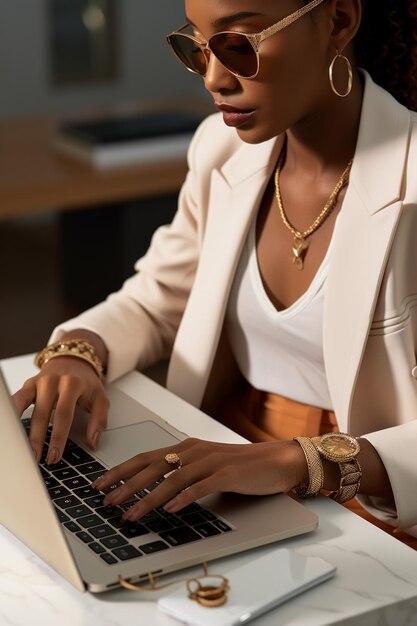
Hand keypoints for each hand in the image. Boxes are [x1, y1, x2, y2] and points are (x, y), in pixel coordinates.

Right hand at [12, 357, 108, 463]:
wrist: (73, 361)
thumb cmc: (86, 383)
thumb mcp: (100, 398)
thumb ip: (99, 420)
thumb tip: (93, 442)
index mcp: (72, 384)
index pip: (64, 414)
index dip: (59, 437)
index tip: (55, 455)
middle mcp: (53, 381)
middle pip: (42, 414)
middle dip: (39, 439)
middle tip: (37, 459)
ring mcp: (38, 382)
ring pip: (27, 409)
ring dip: (23, 431)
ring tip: (23, 450)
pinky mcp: (28, 385)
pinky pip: (16, 400)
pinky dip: (13, 414)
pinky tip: (11, 430)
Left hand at [93, 438, 307, 521]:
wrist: (274, 461)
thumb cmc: (239, 466)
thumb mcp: (205, 466)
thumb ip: (181, 473)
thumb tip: (153, 491)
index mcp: (186, 448)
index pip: (146, 457)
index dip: (121, 470)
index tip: (100, 484)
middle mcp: (194, 451)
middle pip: (153, 467)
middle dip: (126, 485)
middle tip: (107, 501)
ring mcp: (210, 461)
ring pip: (172, 479)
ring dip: (148, 498)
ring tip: (131, 514)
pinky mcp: (227, 474)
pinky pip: (201, 486)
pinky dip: (184, 498)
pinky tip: (171, 510)